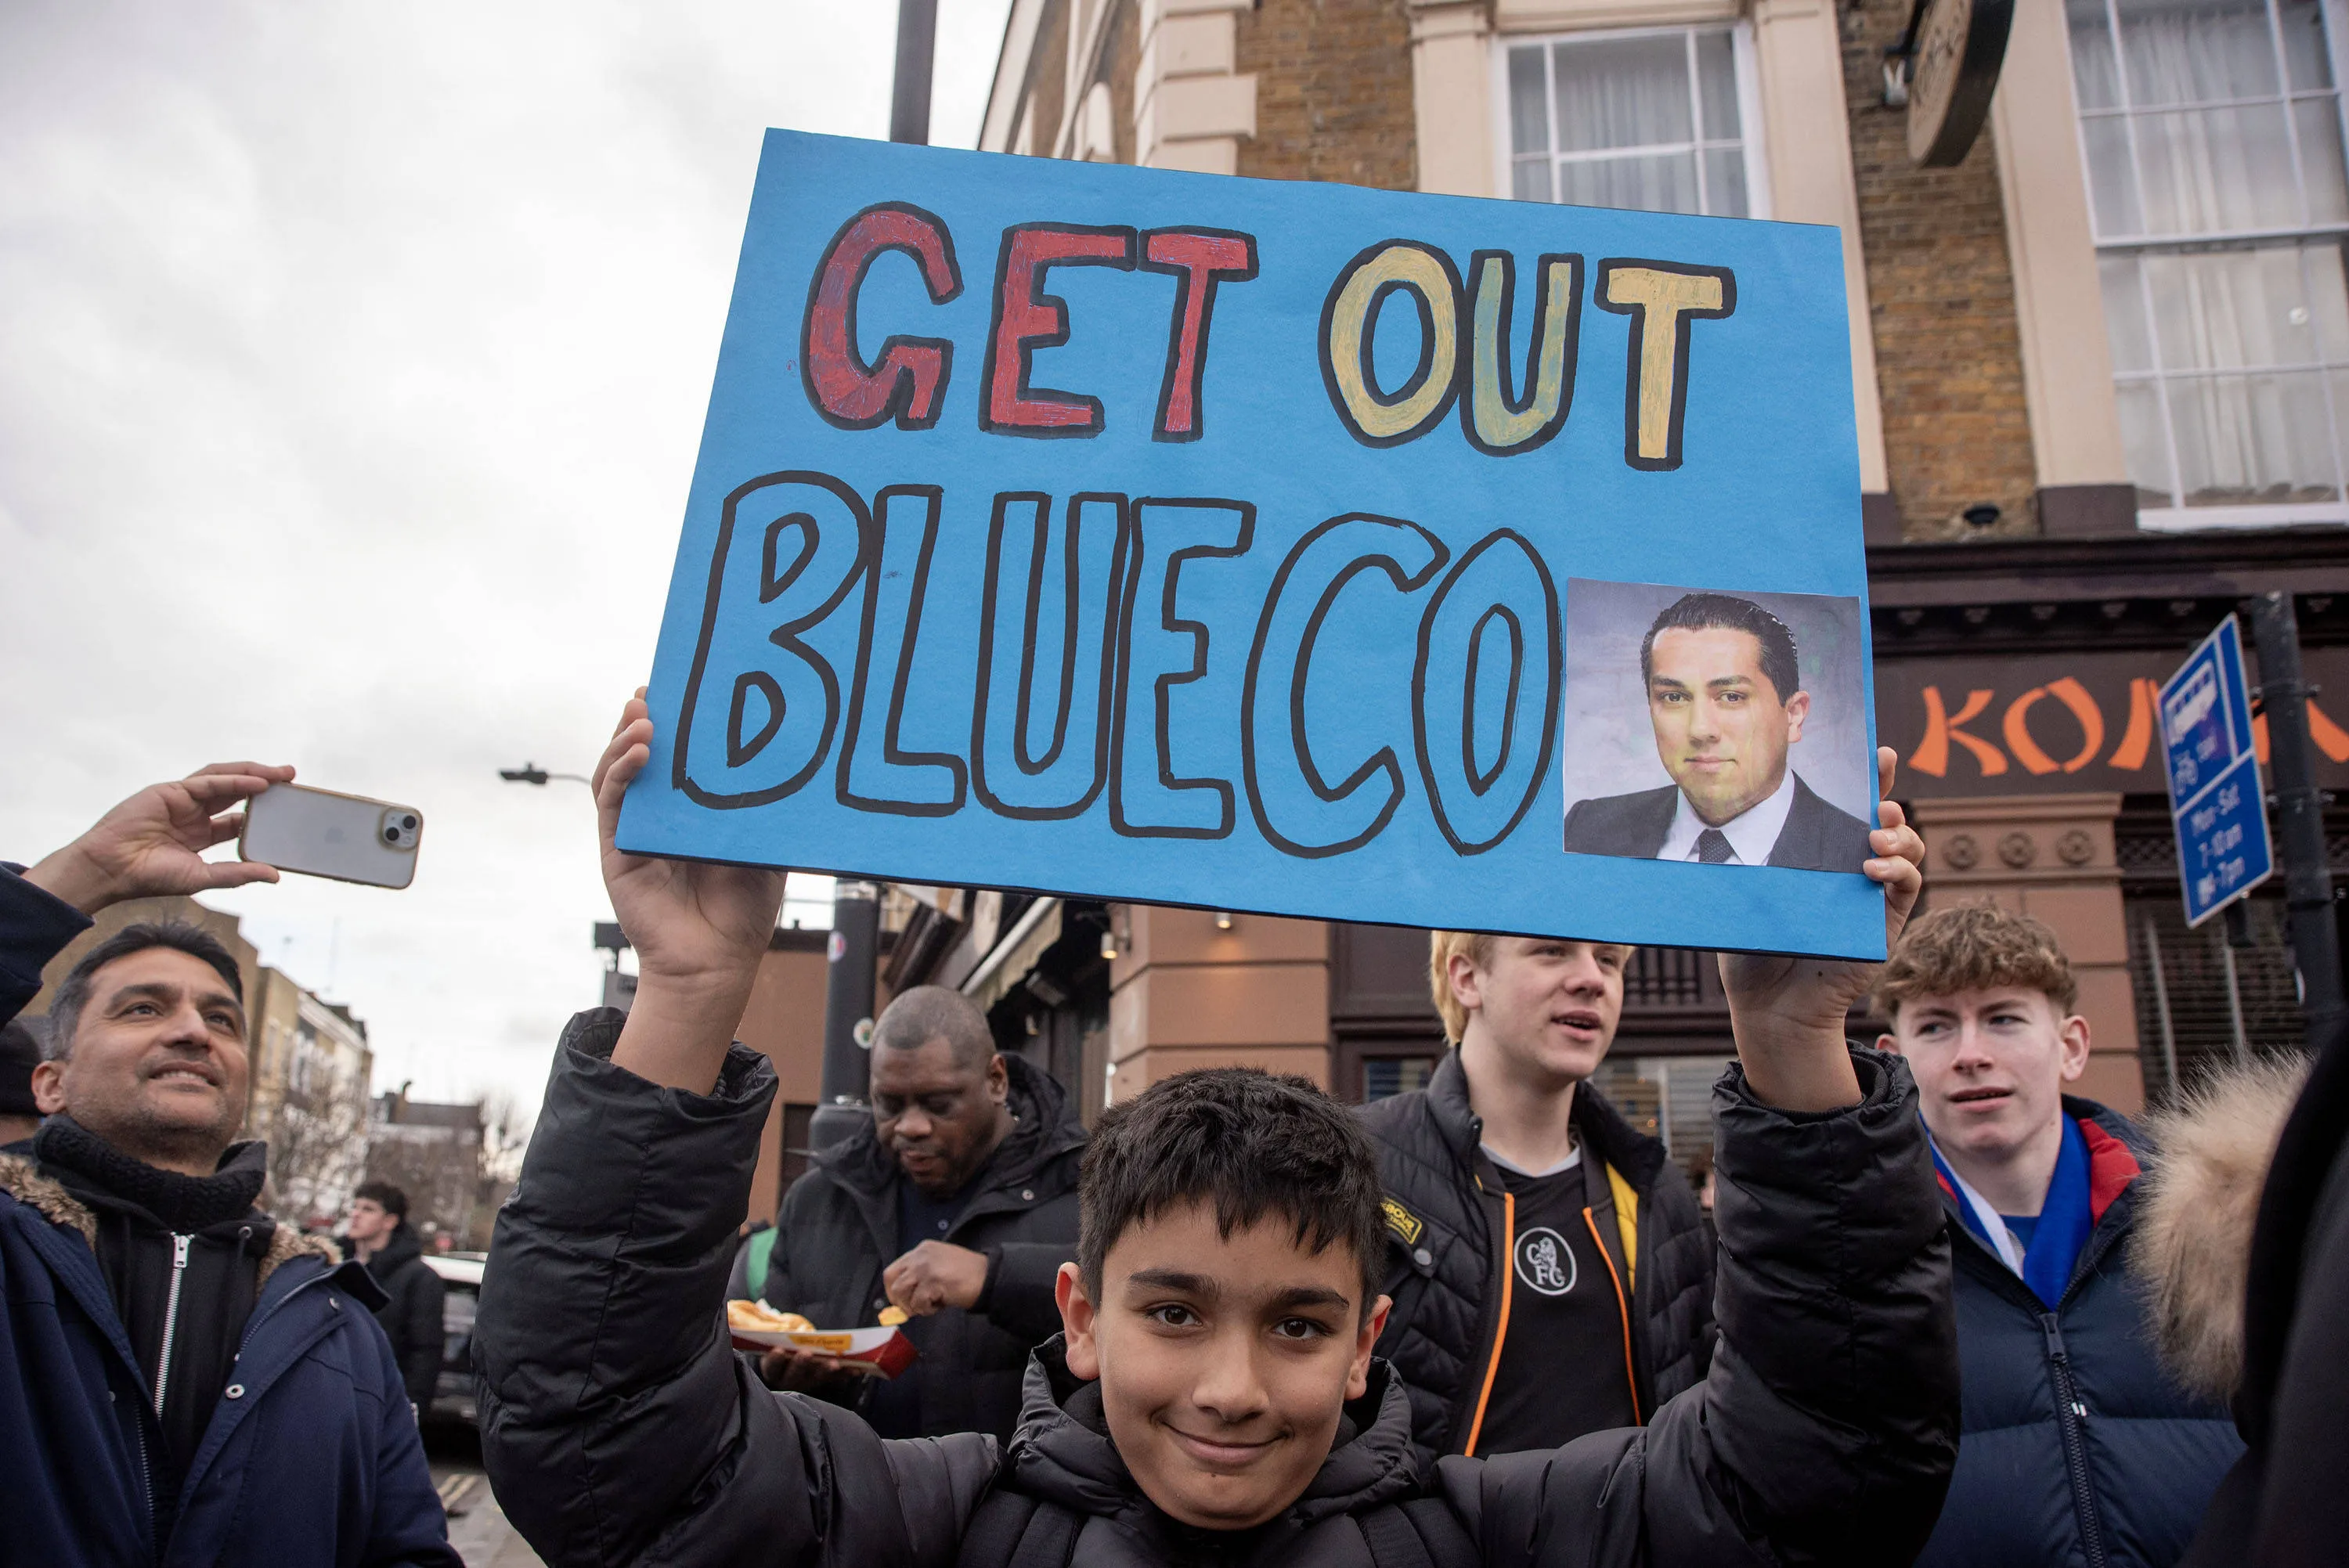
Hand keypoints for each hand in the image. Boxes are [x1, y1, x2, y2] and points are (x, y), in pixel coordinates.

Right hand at [22, 763, 294, 914]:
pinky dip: (236, 779)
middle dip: (267, 785)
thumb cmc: (150, 876)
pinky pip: (209, 781)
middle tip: (295, 780)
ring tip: (284, 773)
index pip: (239, 819)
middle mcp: (194, 813)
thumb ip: (238, 874)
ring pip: (226, 780)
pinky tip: (260, 782)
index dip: (264, 813)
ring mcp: (182, 800)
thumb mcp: (202, 877)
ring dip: (255, 774)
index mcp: (201, 834)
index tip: (291, 810)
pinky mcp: (171, 790)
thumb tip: (275, 875)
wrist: (111, 869)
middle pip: (237, 793)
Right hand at [598, 690, 787, 1091]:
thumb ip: (766, 809)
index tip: (687, 683)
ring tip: (644, 711)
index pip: (679, 752)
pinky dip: (621, 772)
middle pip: (641, 751)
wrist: (718, 963)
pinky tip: (640, 752)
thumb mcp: (766, 846)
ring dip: (626, 737)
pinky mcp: (617, 849)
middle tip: (657, 685)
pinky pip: (612, 802)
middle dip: (645, 715)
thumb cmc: (744, 909)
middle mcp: (660, 813)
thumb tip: (802, 764)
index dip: (677, 717)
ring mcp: (635, 829)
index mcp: (693, 807)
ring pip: (619, 769)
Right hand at [759, 1345, 859, 1393]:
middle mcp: (788, 1380)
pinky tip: (855, 1369)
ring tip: (835, 1363)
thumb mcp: (777, 1342)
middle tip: (807, 1353)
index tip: (779, 1350)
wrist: (789, 1361)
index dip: (775, 1360)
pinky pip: (834, 1379)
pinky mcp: (821, 1382)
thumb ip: (780, 1337)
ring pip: (815, 1378)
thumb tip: (785, 1324)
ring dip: (826, 1370)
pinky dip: (845, 1373)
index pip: (771, 1367)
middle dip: (800, 1364)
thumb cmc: (782, 1346)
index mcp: (773, 1370)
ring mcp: (805, 1383)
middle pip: (793, 1375)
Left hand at [883, 1241, 988, 1316]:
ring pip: (901, 1292)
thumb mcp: (939, 1266)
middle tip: (910, 1308)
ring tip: (929, 1305)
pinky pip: (918, 1303)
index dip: (893, 1289)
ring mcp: (925, 1267)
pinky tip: (940, 1305)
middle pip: (892, 1279)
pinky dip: (926, 1310)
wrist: (988, 1276)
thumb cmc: (967, 1274)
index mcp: (922, 1250)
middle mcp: (920, 1255)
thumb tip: (902, 1298)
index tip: (900, 1301)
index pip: (893, 1270)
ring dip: (913, 1305)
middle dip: (898, 1298)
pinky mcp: (932, 1281)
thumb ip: (920, 1276)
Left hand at [1718, 747, 1924, 1111]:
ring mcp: (1873, 894)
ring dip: (1898, 834)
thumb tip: (1709, 816)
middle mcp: (1851, 867)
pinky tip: (1873, 869)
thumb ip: (1744, 858)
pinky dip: (1899, 872)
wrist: (1768, 1005)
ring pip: (1907, 848)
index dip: (1864, 777)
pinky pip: (1906, 888)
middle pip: (1884, 819)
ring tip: (1875, 834)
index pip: (1844, 806)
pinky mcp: (1885, 924)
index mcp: (1819, 852)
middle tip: (1881, 780)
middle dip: (1888, 792)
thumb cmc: (1752, 947)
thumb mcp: (1744, 891)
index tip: (1872, 752)